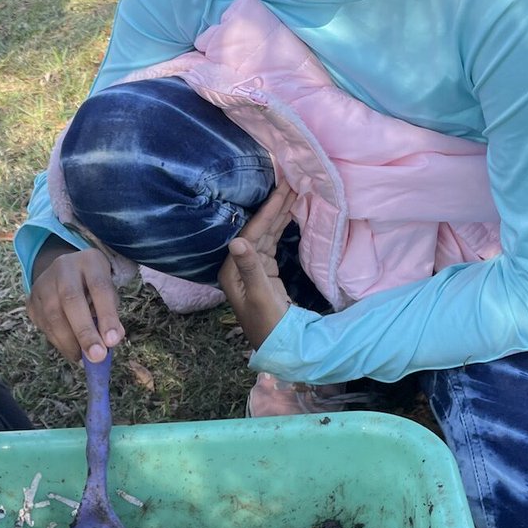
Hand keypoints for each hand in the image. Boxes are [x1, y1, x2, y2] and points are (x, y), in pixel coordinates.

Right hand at [28, 241, 123, 363]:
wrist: (64, 272)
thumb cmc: (92, 286)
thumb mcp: (108, 292)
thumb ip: (111, 314)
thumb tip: (111, 340)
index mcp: (89, 261)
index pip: (99, 287)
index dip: (106, 315)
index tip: (113, 341)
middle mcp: (63, 267)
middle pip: (71, 299)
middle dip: (84, 332)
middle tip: (96, 356)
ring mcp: (43, 282)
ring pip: (52, 314)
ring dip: (69, 341)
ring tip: (83, 357)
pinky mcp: (31, 299)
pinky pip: (43, 324)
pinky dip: (58, 341)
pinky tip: (71, 349)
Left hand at [218, 188, 294, 348]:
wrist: (281, 347)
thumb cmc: (267, 325)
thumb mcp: (259, 296)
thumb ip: (251, 268)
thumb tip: (237, 240)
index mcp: (233, 269)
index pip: (251, 232)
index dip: (267, 210)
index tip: (281, 188)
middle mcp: (239, 264)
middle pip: (259, 228)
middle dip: (275, 206)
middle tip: (291, 180)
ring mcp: (252, 266)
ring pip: (267, 233)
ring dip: (280, 213)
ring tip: (294, 190)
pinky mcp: (266, 271)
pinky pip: (273, 242)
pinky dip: (282, 227)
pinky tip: (290, 213)